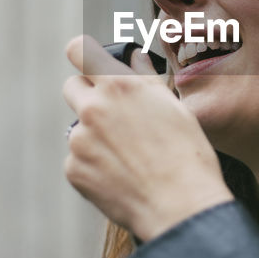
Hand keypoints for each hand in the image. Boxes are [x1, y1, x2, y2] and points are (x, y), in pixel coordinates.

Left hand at [62, 35, 232, 240]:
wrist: (180, 206)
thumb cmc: (187, 156)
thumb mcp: (175, 108)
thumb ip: (146, 79)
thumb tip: (135, 59)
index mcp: (120, 86)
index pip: (79, 51)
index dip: (82, 55)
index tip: (88, 62)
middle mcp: (93, 108)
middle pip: (71, 87)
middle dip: (88, 95)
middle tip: (114, 114)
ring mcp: (79, 140)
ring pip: (79, 128)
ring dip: (95, 135)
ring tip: (130, 157)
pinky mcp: (74, 170)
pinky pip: (78, 159)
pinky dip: (94, 165)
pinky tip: (121, 176)